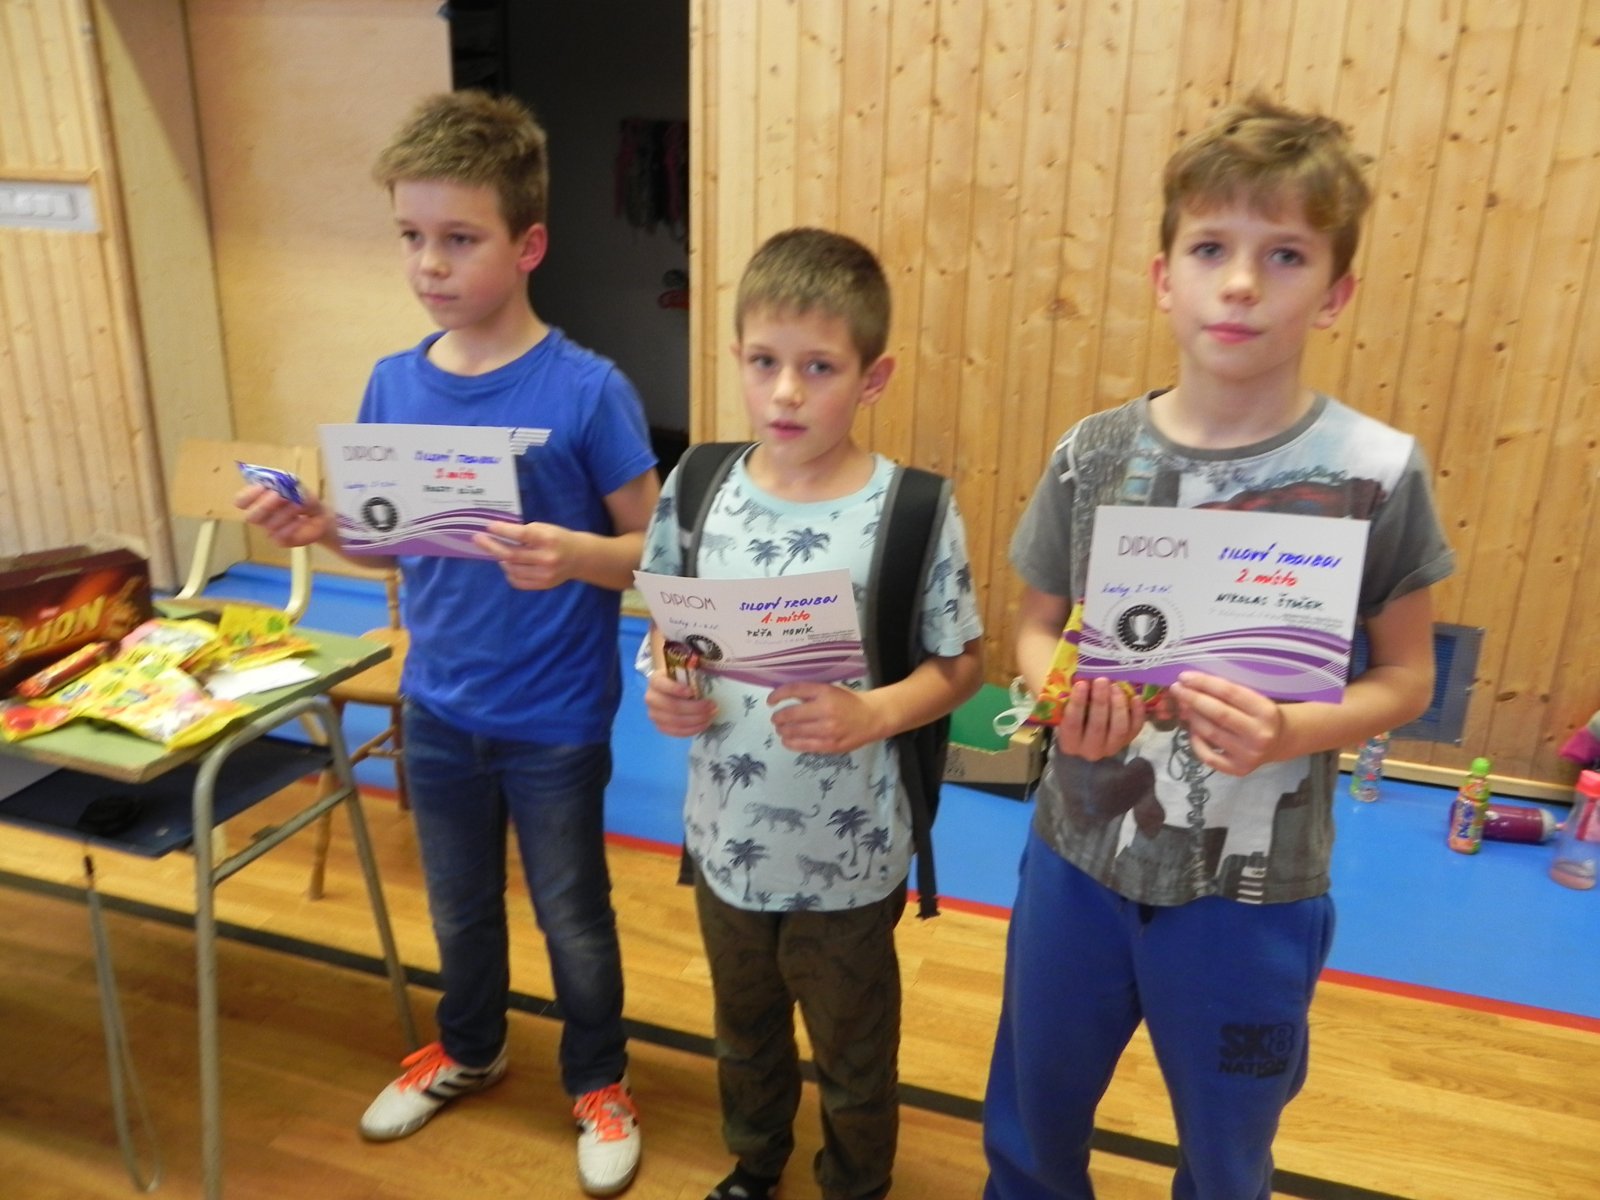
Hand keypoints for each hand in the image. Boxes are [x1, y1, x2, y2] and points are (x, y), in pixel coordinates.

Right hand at [234, 484, 330, 547]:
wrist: (319, 515)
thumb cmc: (302, 498)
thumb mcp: (298, 487)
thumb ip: (289, 485)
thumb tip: (281, 485)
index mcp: (258, 499)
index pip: (241, 500)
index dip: (247, 495)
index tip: (261, 487)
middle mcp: (260, 516)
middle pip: (250, 516)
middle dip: (264, 506)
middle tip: (278, 496)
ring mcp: (269, 530)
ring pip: (269, 525)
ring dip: (285, 513)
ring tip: (298, 506)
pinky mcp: (280, 541)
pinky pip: (281, 536)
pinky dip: (292, 526)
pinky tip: (301, 520)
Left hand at [476, 520, 577, 589]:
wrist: (580, 557)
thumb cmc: (558, 539)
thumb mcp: (546, 529)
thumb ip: (526, 532)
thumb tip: (499, 535)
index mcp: (549, 539)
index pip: (521, 534)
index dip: (503, 531)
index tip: (489, 527)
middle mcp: (547, 558)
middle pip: (512, 554)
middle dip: (492, 546)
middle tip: (478, 539)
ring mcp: (545, 574)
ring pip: (512, 569)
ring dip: (501, 560)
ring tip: (498, 552)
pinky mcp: (544, 585)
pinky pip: (518, 581)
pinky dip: (509, 573)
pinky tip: (509, 565)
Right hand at [644, 669, 716, 737]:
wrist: (673, 693)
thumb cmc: (682, 681)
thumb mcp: (685, 672)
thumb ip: (693, 672)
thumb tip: (711, 673)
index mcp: (655, 680)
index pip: (662, 685)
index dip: (676, 689)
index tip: (692, 692)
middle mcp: (651, 698)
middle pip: (671, 706)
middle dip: (695, 708)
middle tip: (712, 706)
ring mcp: (654, 714)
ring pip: (675, 721)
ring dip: (696, 720)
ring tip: (711, 715)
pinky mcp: (660, 726)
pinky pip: (676, 732)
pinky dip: (692, 729)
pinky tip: (704, 724)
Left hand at [767, 682, 882, 755]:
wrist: (872, 718)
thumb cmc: (849, 702)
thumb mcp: (830, 690)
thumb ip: (810, 694)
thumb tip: (784, 699)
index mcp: (825, 692)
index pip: (794, 690)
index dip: (777, 695)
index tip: (770, 701)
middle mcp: (825, 710)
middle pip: (790, 714)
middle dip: (778, 717)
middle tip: (775, 719)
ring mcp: (827, 730)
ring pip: (794, 732)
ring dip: (783, 731)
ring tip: (781, 730)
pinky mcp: (829, 745)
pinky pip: (804, 746)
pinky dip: (791, 743)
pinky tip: (787, 741)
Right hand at [1052, 676, 1146, 760]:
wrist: (1089, 733)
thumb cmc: (1073, 717)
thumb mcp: (1065, 710)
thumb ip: (1066, 698)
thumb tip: (1072, 674)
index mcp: (1070, 743)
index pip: (1073, 724)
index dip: (1077, 703)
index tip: (1081, 683)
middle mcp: (1090, 749)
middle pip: (1097, 726)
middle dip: (1100, 701)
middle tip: (1102, 680)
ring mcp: (1111, 747)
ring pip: (1119, 729)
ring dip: (1118, 705)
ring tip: (1116, 686)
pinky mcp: (1127, 741)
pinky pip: (1135, 728)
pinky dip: (1137, 713)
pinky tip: (1135, 697)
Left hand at [1167, 671, 1284, 775]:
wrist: (1280, 741)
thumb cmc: (1260, 714)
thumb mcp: (1254, 698)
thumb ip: (1228, 693)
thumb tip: (1190, 687)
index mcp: (1266, 711)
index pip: (1230, 693)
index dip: (1204, 683)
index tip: (1184, 676)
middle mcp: (1259, 734)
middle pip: (1218, 714)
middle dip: (1192, 699)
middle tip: (1176, 689)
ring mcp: (1249, 754)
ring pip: (1210, 733)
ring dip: (1192, 717)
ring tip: (1184, 707)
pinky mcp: (1238, 769)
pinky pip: (1208, 755)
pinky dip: (1195, 741)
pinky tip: (1193, 729)